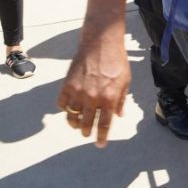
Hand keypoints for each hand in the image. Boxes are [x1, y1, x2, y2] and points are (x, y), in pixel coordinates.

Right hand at [57, 31, 130, 147]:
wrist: (101, 43)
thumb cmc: (116, 60)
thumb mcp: (125, 80)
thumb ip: (121, 100)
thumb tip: (119, 115)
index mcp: (109, 98)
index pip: (105, 125)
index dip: (102, 137)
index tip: (100, 144)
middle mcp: (93, 98)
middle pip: (87, 124)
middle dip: (87, 132)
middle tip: (87, 135)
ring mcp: (79, 92)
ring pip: (72, 116)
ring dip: (74, 124)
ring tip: (77, 125)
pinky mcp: (67, 84)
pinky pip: (62, 104)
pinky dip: (64, 109)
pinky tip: (68, 109)